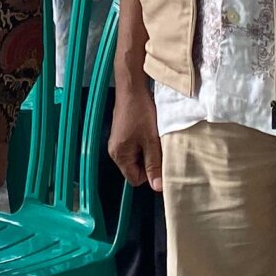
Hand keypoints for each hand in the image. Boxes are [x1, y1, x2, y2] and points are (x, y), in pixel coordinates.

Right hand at [107, 78, 163, 193]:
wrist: (132, 87)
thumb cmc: (140, 112)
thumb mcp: (151, 141)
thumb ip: (154, 164)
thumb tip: (158, 187)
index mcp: (119, 156)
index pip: (135, 179)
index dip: (150, 174)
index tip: (160, 160)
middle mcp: (115, 151)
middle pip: (135, 168)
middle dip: (149, 161)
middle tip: (158, 147)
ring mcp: (117, 141)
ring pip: (137, 157)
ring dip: (148, 151)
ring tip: (154, 137)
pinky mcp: (122, 133)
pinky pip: (135, 146)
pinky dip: (144, 142)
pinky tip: (149, 130)